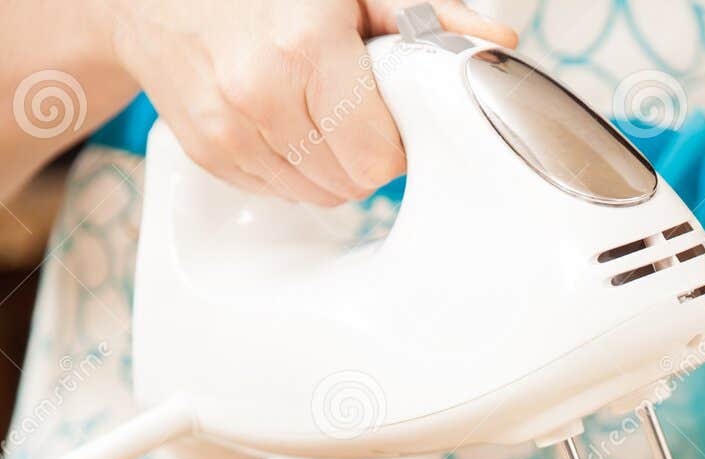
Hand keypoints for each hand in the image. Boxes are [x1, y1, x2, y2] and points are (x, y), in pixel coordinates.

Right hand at [101, 0, 516, 204]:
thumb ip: (426, 15)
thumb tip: (495, 42)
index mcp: (304, 50)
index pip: (380, 156)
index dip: (398, 142)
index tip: (394, 117)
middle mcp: (259, 94)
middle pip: (354, 182)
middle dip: (368, 153)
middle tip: (356, 108)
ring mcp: (227, 128)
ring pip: (319, 194)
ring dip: (333, 166)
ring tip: (318, 111)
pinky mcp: (208, 151)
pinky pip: (279, 191)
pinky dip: (293, 168)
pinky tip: (285, 122)